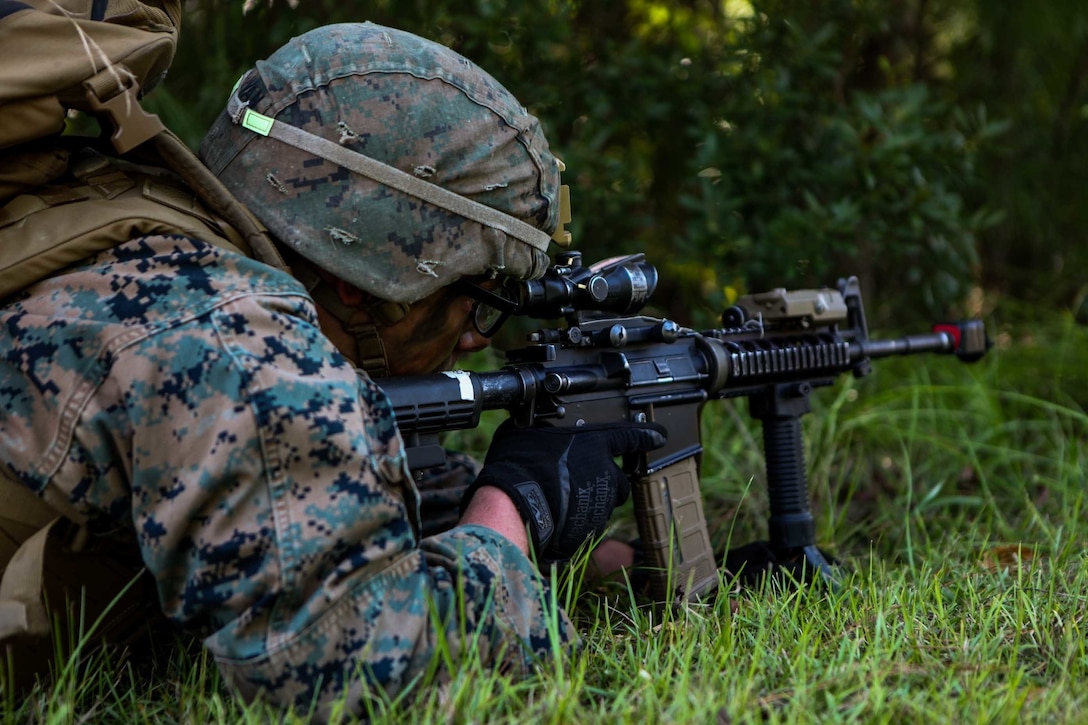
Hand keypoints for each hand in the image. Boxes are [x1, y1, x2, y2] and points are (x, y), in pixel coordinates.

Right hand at [463, 420, 666, 559]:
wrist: (517, 504)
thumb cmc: (520, 461)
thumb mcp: (530, 430)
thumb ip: (546, 429)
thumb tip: (535, 422)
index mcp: (596, 444)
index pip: (631, 436)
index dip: (646, 435)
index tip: (659, 436)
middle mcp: (606, 472)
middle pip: (619, 480)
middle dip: (607, 481)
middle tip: (581, 479)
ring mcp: (602, 502)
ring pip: (605, 503)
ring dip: (591, 500)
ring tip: (563, 500)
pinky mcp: (593, 528)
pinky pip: (590, 523)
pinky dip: (578, 521)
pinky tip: (557, 516)